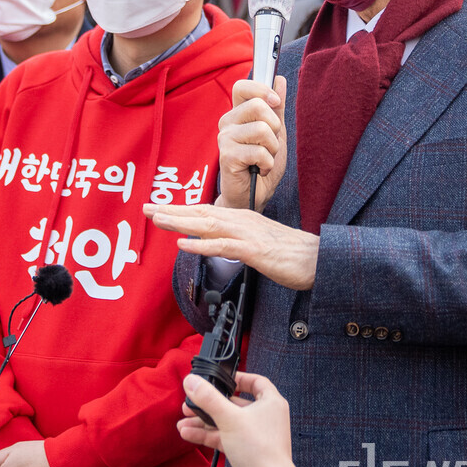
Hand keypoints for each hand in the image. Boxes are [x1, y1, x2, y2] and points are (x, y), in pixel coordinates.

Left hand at [145, 204, 318, 290]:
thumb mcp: (262, 242)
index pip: (207, 211)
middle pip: (202, 213)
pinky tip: (185, 245)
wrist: (320, 258)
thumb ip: (240, 239)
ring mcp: (249, 235)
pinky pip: (224, 247)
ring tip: (158, 219)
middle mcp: (243, 221)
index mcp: (244, 219)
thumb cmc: (294, 253)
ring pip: (208, 225)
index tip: (159, 209)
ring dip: (181, 222)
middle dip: (173, 210)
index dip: (181, 209)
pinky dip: (202, 245)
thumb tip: (220, 243)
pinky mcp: (255, 251)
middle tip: (146, 208)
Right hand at [178, 372, 295, 466]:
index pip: (255, 382)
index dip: (238, 378)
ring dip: (205, 421)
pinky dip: (207, 435)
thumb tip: (192, 381)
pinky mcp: (244, 448)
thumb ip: (209, 399)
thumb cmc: (260, 450)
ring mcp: (253, 433)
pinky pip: (224, 436)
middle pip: (234, 403)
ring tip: (184, 420)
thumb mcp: (230, 418)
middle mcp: (264, 416)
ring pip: (226, 421)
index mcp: (270, 402)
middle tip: (192, 402)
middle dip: (211, 404)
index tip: (220, 378)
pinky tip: (188, 433)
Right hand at [217, 77, 287, 212]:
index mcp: (237, 113)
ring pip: (262, 129)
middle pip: (258, 105)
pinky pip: (259, 151)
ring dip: (273, 148)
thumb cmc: (261, 163)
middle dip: (275, 126)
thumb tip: (279, 79)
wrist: (254, 195)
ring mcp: (224, 138)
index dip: (263, 90)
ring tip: (265, 158)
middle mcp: (227, 122)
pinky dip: (267, 163)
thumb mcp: (275, 132)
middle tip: (270, 143)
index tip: (276, 103)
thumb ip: (277, 108)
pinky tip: (259, 169)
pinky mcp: (227, 156)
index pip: (243, 86)